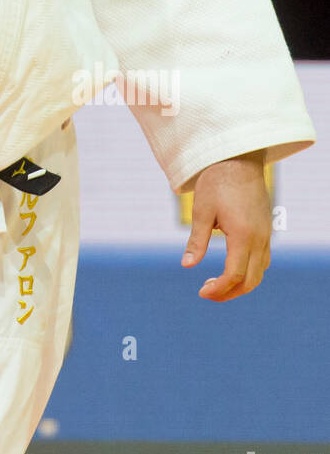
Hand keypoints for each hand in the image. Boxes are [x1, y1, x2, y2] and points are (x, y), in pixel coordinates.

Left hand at [181, 150, 270, 300]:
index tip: (201, 292)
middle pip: (250, 280)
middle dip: (229, 293)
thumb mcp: (201, 210)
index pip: (234, 275)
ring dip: (240, 284)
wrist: (238, 159)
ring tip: (217, 285)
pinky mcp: (266, 230)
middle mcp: (259, 239)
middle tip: (206, 293)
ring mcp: (266, 235)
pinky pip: (263, 260)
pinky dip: (249, 272)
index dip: (218, 289)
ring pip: (259, 273)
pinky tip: (232, 269)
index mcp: (243, 235)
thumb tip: (187, 265)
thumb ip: (197, 241)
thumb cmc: (216, 182)